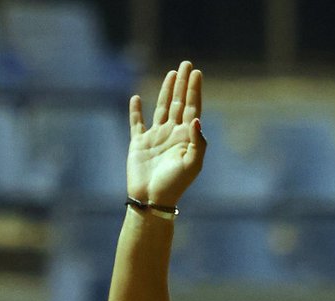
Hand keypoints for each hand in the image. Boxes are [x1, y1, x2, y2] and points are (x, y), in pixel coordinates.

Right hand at [127, 61, 205, 207]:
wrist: (152, 200)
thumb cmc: (174, 185)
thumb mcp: (192, 165)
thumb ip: (198, 142)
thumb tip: (196, 119)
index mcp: (186, 138)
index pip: (192, 108)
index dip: (194, 90)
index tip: (196, 73)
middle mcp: (171, 134)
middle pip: (178, 103)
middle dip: (182, 84)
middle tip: (186, 64)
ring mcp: (155, 138)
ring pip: (161, 108)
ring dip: (166, 91)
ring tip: (171, 74)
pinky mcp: (138, 144)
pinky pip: (136, 123)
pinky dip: (136, 111)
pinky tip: (136, 98)